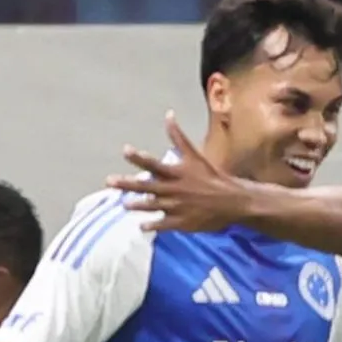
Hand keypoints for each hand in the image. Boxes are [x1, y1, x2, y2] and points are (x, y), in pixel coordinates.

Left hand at [109, 111, 247, 232]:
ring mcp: (177, 207)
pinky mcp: (182, 222)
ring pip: (152, 206)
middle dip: (127, 184)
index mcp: (177, 173)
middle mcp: (174, 189)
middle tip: (109, 181)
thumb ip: (178, 136)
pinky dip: (152, 226)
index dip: (139, 157)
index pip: (154, 164)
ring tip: (125, 205)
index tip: (126, 150)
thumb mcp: (195, 155)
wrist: (232, 200)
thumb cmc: (211, 176)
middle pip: (146, 186)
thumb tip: (168, 114)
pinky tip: (141, 227)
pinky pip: (163, 224)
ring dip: (137, 205)